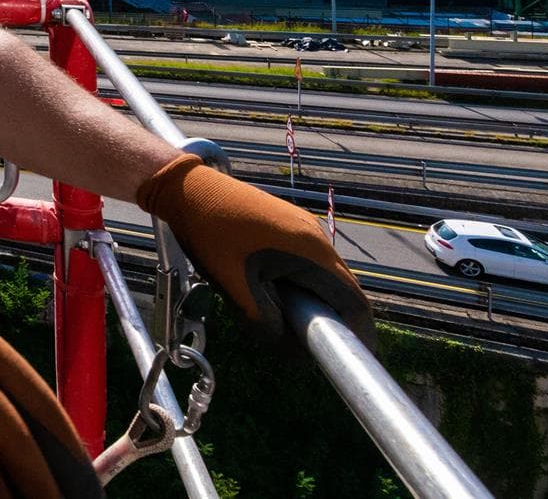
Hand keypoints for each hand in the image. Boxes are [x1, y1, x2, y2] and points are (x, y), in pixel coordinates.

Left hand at [137, 153, 372, 343]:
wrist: (189, 188)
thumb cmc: (210, 234)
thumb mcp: (236, 288)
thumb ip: (267, 324)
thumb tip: (295, 356)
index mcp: (311, 252)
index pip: (354, 301)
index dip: (358, 333)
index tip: (350, 359)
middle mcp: (316, 237)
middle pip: (344, 288)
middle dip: (336, 320)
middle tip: (317, 347)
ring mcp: (304, 227)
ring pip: (326, 275)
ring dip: (318, 300)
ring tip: (296, 322)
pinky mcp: (290, 224)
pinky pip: (310, 261)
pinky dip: (304, 282)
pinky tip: (280, 293)